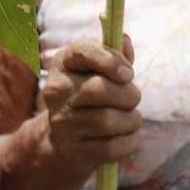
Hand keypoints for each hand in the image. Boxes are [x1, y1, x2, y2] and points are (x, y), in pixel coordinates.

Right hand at [41, 36, 140, 169]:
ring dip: (131, 120)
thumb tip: (125, 39)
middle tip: (134, 98)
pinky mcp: (73, 150)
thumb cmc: (90, 96)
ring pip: (107, 120)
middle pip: (99, 90)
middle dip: (128, 95)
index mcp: (63, 63)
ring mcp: (61, 123)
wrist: (66, 139)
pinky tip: (127, 136)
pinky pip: (111, 147)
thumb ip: (114, 53)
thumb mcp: (99, 70)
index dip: (110, 60)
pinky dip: (129, 141)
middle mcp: (56, 91)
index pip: (83, 52)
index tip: (129, 73)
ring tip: (132, 118)